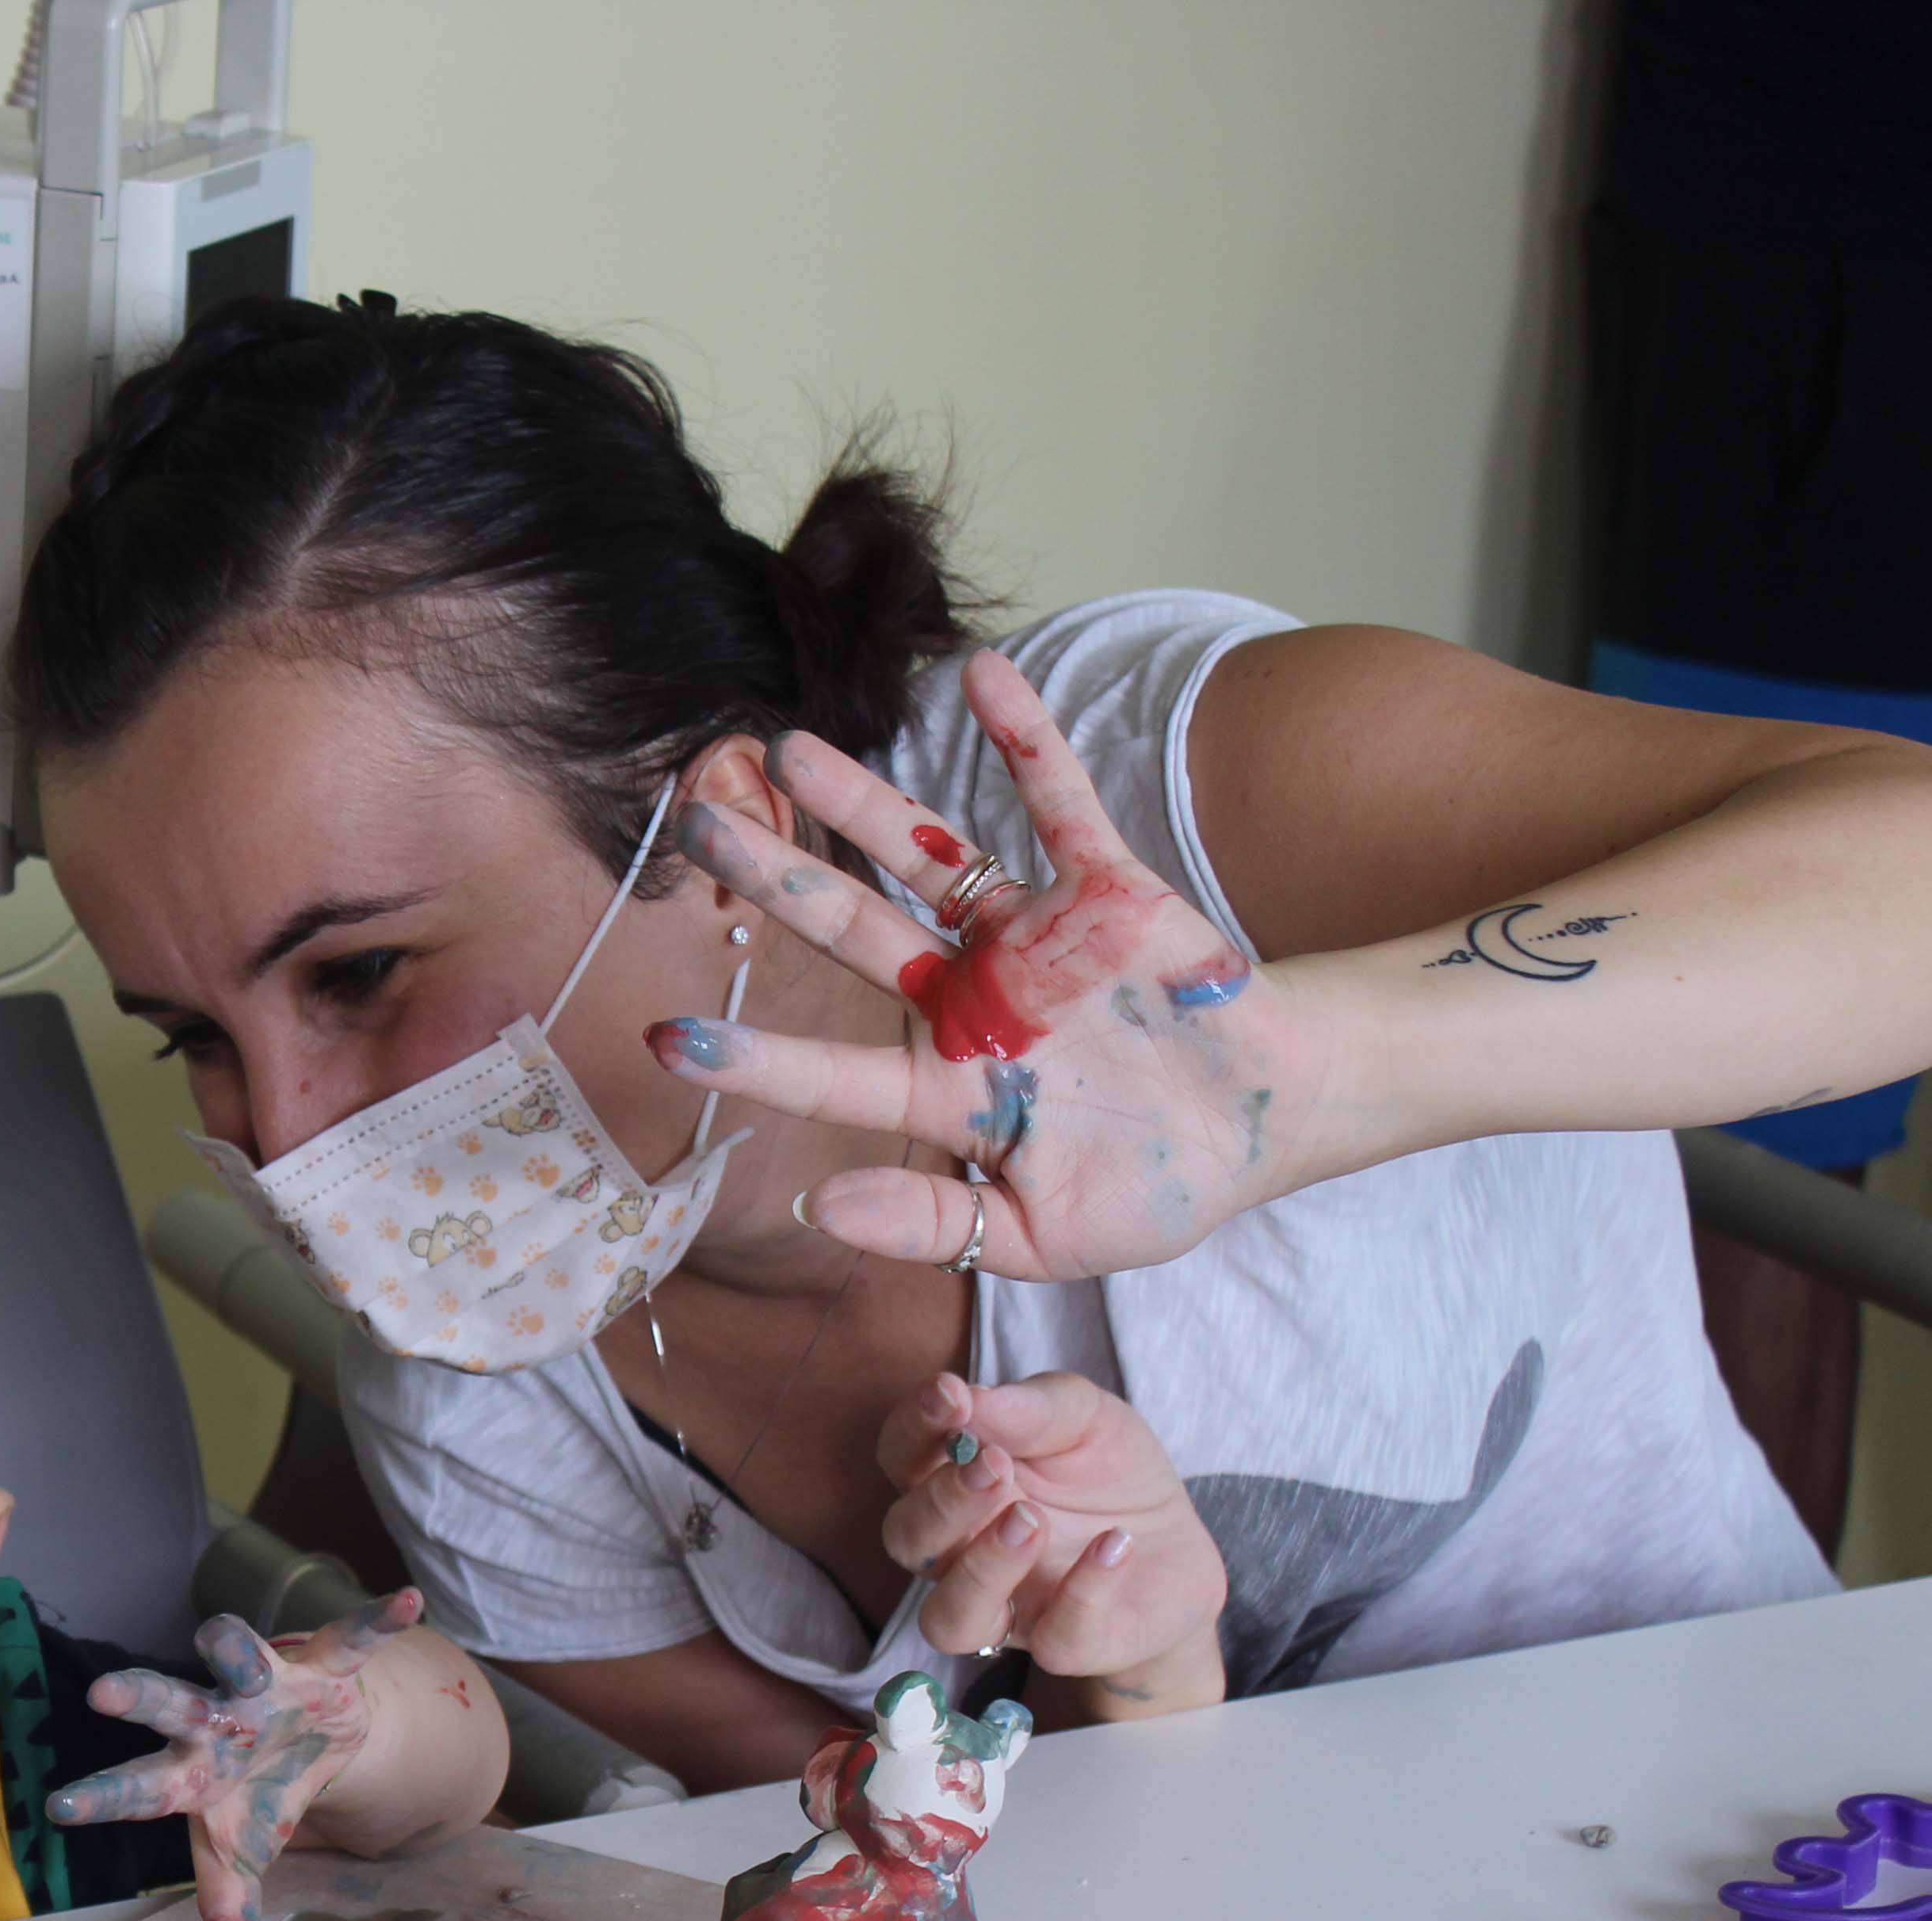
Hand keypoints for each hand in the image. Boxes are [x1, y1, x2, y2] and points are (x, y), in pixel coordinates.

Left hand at [46, 1591, 419, 1920]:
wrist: (310, 1741)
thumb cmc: (257, 1799)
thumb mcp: (242, 1857)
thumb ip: (230, 1911)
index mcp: (190, 1775)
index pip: (138, 1789)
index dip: (103, 1798)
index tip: (57, 1808)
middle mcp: (212, 1719)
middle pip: (167, 1702)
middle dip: (140, 1697)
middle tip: (102, 1693)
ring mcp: (262, 1685)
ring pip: (239, 1654)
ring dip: (239, 1650)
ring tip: (246, 1665)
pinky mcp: (321, 1666)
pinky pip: (349, 1638)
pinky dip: (378, 1622)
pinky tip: (408, 1602)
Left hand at [647, 650, 1340, 1278]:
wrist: (1266, 1127)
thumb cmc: (1150, 1188)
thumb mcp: (1040, 1237)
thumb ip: (933, 1224)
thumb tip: (825, 1206)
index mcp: (947, 1087)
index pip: (833, 1071)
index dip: (755, 1059)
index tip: (666, 1041)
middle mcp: (970, 1001)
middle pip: (851, 931)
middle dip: (776, 880)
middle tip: (696, 826)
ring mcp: (1032, 940)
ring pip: (929, 857)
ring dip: (862, 803)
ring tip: (785, 747)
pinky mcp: (1106, 891)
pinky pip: (1060, 803)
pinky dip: (1027, 740)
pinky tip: (984, 673)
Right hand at [877, 1373, 1226, 1708]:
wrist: (1179, 1544)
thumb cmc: (1110, 1474)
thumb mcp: (1085, 1417)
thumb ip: (1028, 1408)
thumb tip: (968, 1397)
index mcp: (951, 1484)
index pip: (901, 1459)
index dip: (913, 1429)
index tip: (949, 1395)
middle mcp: (960, 1552)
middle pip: (908, 1541)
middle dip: (941, 1504)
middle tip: (994, 1467)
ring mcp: (1007, 1607)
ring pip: (949, 1619)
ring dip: (981, 1571)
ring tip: (1031, 1522)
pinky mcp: (1066, 1645)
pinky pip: (1056, 1641)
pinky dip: (1084, 1592)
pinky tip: (1116, 1544)